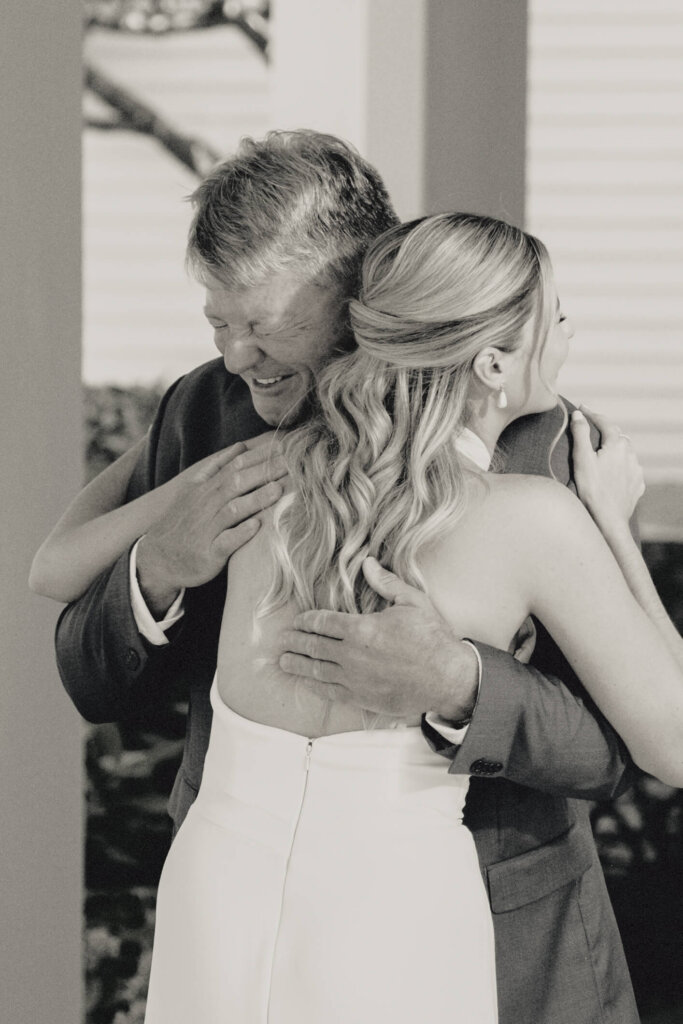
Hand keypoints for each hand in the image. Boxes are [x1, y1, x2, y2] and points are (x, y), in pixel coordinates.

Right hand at [137, 436, 287, 614]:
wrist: (157, 558)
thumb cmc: (184, 522)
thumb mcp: (194, 490)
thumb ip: (218, 467)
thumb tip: (241, 446)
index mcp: (206, 488)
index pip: (235, 466)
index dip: (260, 456)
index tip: (285, 447)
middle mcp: (206, 505)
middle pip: (237, 483)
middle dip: (265, 472)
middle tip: (293, 463)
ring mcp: (207, 529)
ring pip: (232, 510)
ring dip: (256, 499)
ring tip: (279, 490)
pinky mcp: (208, 553)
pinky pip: (225, 542)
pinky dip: (240, 533)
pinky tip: (257, 526)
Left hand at [279, 557, 479, 719]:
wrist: (448, 678)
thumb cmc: (433, 638)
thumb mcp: (412, 601)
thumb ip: (386, 583)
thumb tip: (367, 562)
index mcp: (361, 628)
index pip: (323, 622)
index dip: (306, 621)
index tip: (297, 621)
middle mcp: (352, 655)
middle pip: (314, 646)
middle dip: (296, 642)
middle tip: (282, 640)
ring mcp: (355, 679)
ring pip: (317, 670)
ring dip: (297, 665)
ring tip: (283, 661)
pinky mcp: (362, 698)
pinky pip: (330, 692)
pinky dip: (314, 686)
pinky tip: (306, 683)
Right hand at [571, 408, 644, 537]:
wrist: (609, 519)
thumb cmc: (592, 490)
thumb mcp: (581, 459)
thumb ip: (580, 434)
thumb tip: (578, 415)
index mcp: (617, 445)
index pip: (605, 422)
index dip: (592, 414)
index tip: (582, 408)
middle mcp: (630, 454)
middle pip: (617, 436)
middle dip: (605, 431)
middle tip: (591, 430)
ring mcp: (636, 470)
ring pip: (625, 452)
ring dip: (614, 449)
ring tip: (602, 453)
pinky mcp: (637, 484)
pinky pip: (629, 469)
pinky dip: (621, 466)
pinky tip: (612, 472)